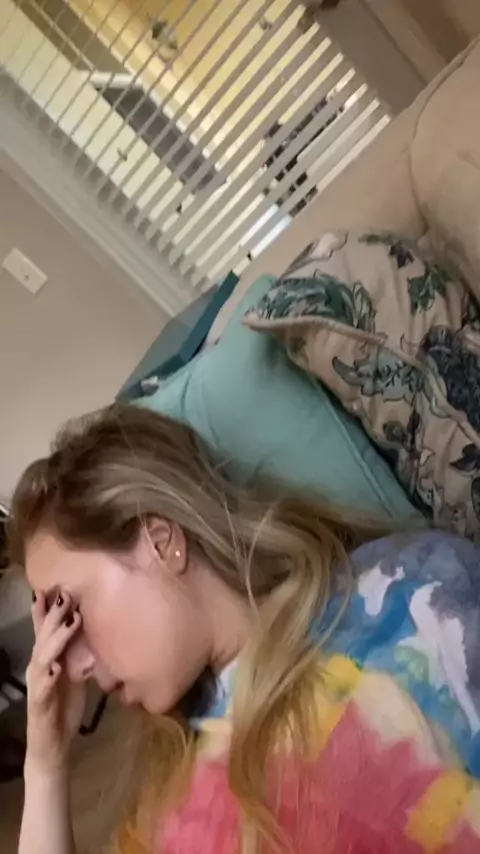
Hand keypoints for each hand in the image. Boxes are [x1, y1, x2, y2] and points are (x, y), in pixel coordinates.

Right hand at [25, 591, 85, 771]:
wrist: (53, 746)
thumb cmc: (64, 707)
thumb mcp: (76, 674)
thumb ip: (81, 653)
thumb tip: (97, 630)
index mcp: (49, 659)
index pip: (45, 629)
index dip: (48, 608)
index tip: (56, 584)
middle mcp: (40, 667)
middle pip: (44, 635)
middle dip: (54, 614)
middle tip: (66, 593)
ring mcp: (38, 685)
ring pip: (42, 656)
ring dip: (55, 638)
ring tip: (69, 622)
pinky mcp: (39, 705)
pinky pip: (42, 689)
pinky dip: (48, 677)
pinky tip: (55, 668)